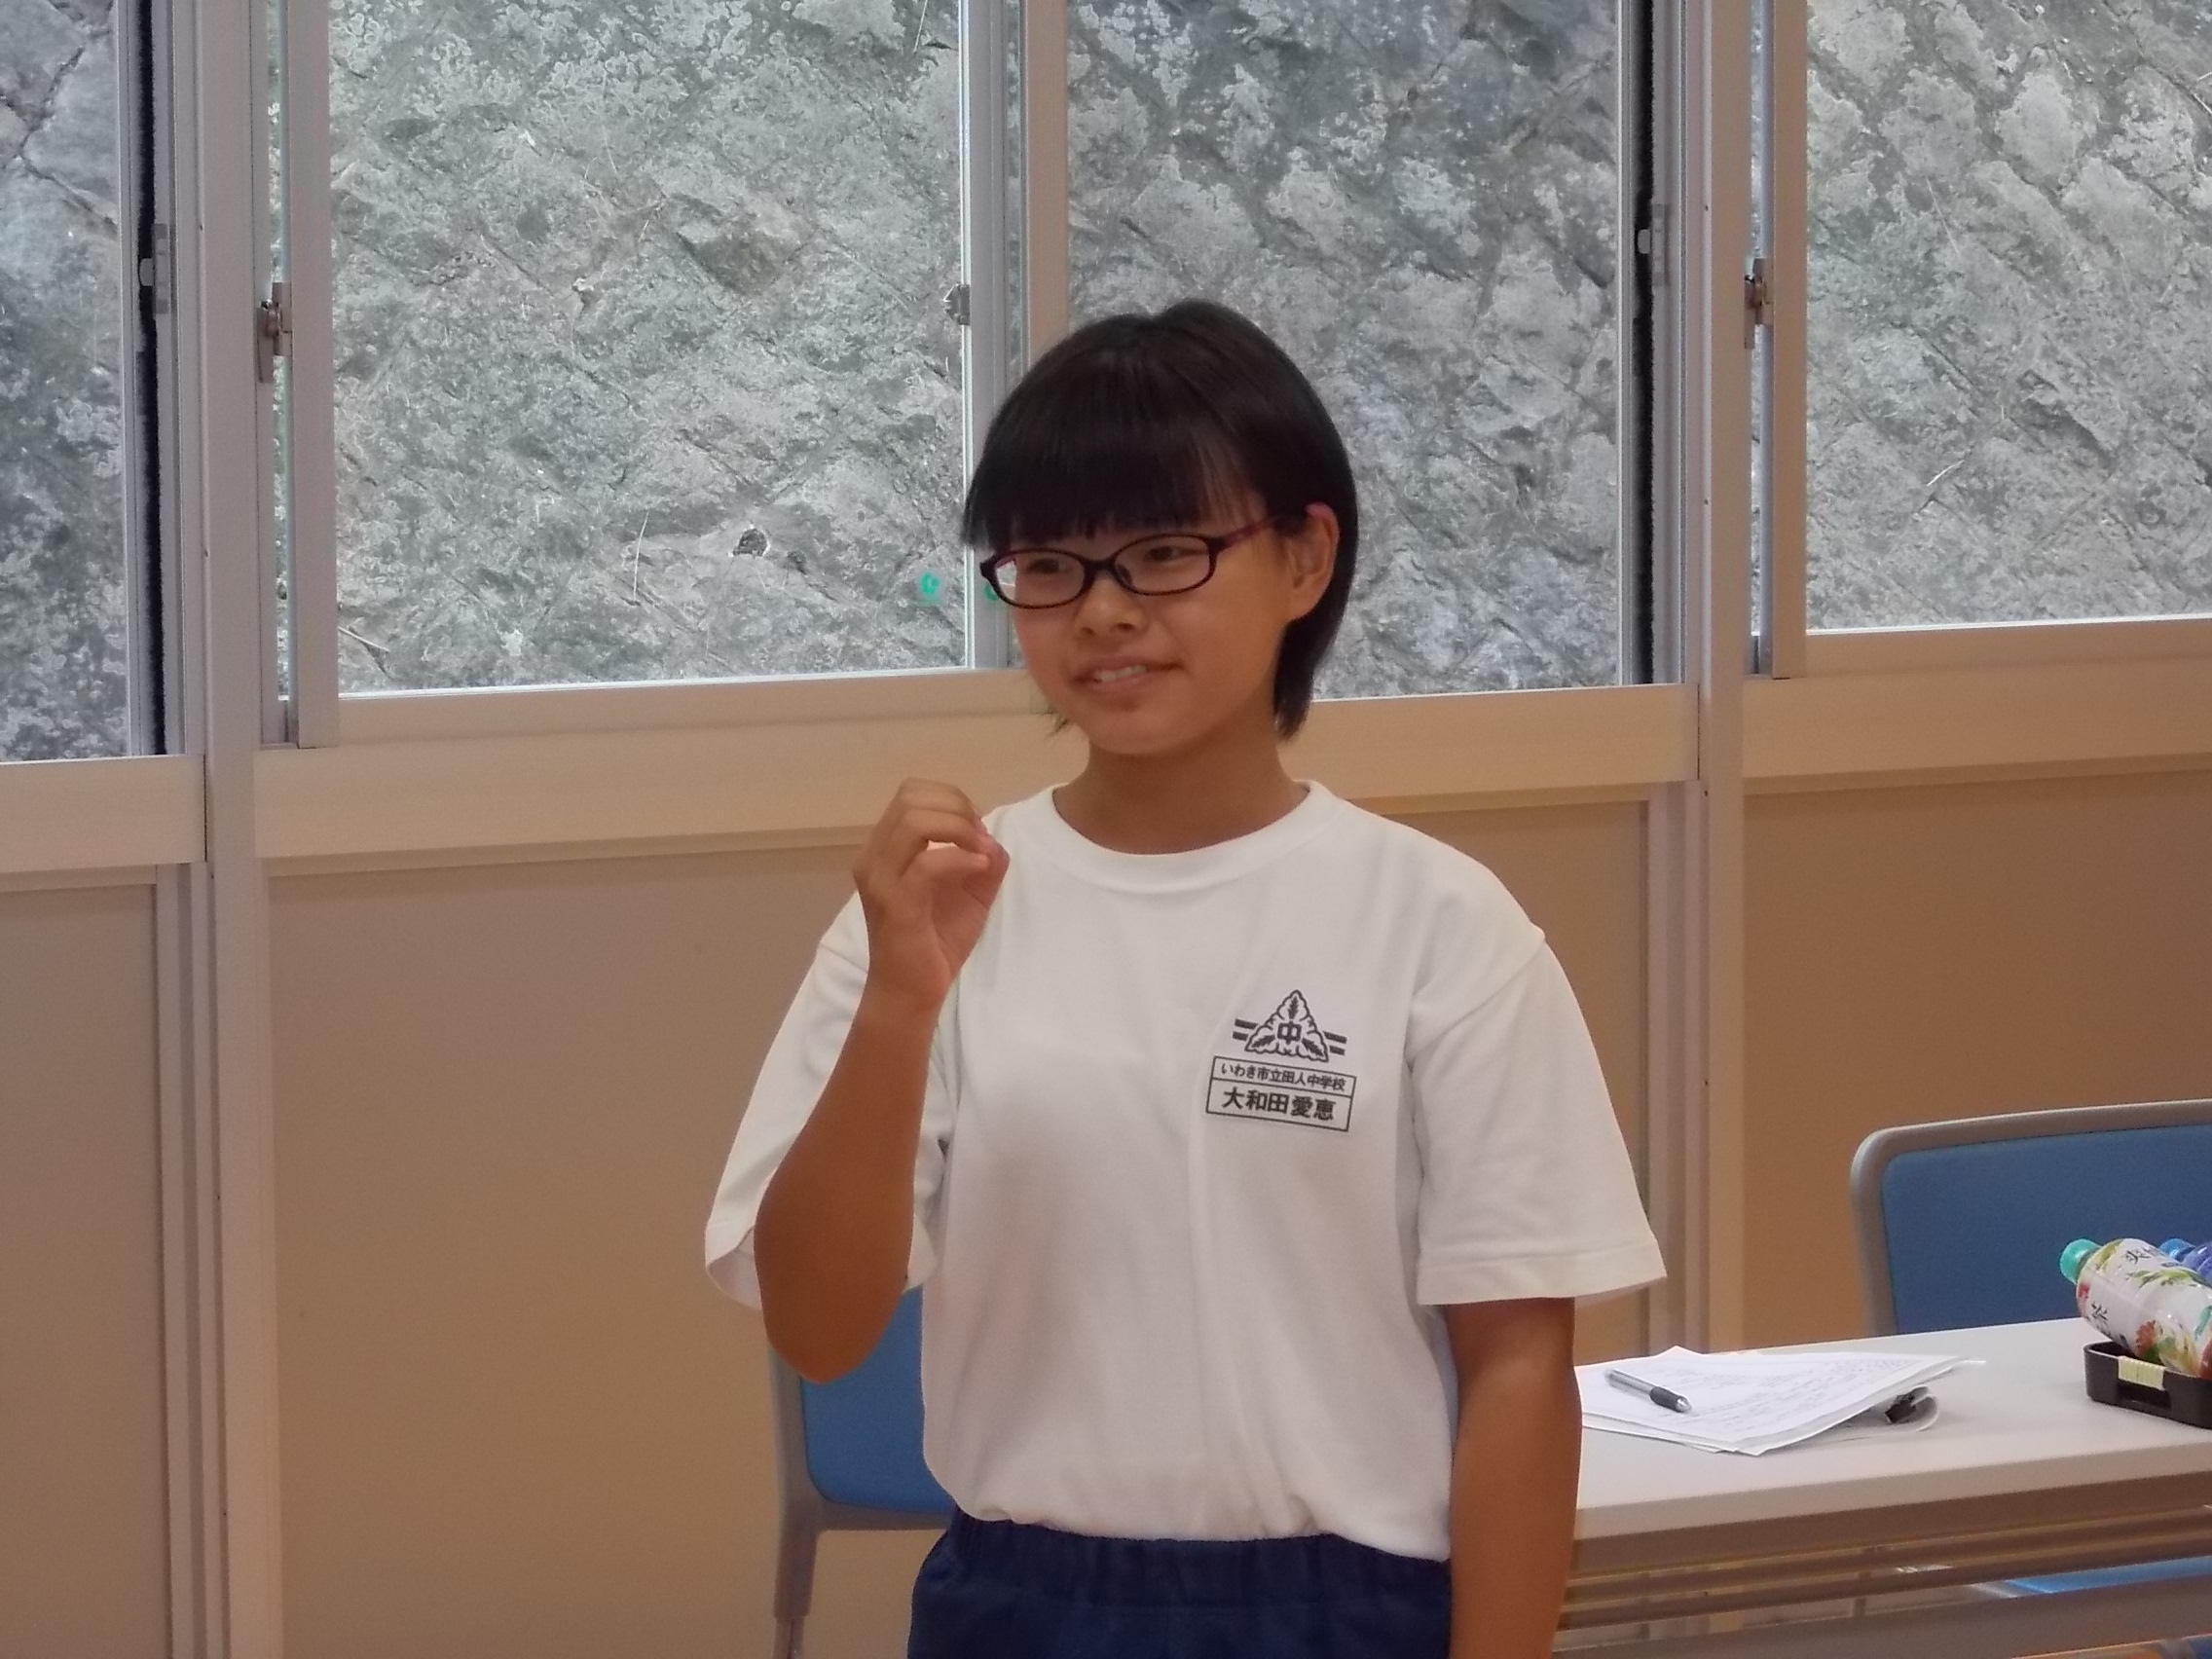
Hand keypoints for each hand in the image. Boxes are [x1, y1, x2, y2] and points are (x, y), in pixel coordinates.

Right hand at [852, 779, 1009, 1012]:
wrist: (911, 992)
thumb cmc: (935, 943)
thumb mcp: (970, 894)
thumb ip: (982, 860)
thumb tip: (993, 839)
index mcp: (885, 850)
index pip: (911, 793)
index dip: (951, 798)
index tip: (977, 826)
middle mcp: (874, 858)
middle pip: (911, 798)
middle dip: (957, 808)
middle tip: (981, 837)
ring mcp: (880, 880)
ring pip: (914, 822)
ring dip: (958, 828)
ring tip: (981, 852)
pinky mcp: (896, 904)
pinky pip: (927, 863)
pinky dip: (960, 858)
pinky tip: (980, 869)